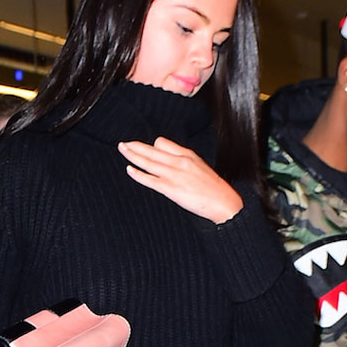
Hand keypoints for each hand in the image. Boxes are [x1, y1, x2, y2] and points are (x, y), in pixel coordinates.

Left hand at [117, 137, 242, 223]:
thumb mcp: (200, 167)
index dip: (151, 146)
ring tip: (122, 150)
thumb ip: (184, 161)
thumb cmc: (213, 188)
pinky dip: (139, 174)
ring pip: (149, 162)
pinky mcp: (171, 188)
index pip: (163, 143)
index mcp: (187, 155)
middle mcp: (179, 161)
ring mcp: (174, 174)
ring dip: (133, 155)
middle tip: (123, 144)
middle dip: (136, 146)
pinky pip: (151, 179)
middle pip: (152, 150)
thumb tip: (170, 160)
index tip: (140, 147)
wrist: (223, 202)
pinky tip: (130, 169)